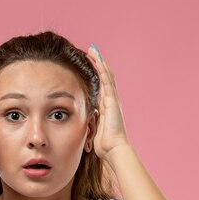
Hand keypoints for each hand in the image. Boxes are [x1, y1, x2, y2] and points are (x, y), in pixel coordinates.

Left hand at [86, 45, 131, 162]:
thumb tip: (84, 119)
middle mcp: (111, 100)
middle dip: (99, 63)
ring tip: (93, 50)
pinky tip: (98, 61)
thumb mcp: (94, 128)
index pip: (101, 85)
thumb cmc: (104, 143)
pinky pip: (107, 82)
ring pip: (107, 76)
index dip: (96, 74)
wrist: (114, 149)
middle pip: (105, 77)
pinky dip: (102, 70)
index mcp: (106, 106)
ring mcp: (113, 99)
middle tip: (91, 51)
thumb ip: (91, 120)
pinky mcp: (112, 101)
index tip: (89, 63)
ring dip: (100, 62)